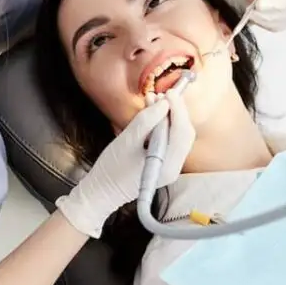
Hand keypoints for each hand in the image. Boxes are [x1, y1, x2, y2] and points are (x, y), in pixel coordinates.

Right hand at [56, 89, 195, 237]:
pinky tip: (153, 116)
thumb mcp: (127, 141)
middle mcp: (174, 168)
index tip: (169, 92)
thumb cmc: (111, 169)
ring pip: (178, 136)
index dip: (178, 109)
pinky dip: (164, 126)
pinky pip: (170, 141)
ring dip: (169, 117)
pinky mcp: (163, 164)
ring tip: (155, 102)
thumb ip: (147, 121)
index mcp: (167, 165)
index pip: (181, 132)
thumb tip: (164, 103)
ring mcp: (170, 167)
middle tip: (162, 94)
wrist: (101, 192)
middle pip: (184, 134)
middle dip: (176, 111)